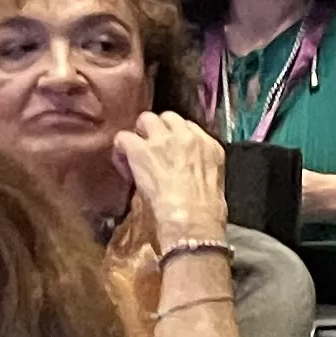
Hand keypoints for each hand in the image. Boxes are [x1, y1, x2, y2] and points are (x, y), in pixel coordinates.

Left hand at [113, 110, 230, 244]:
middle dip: (159, 130)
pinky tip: (123, 162)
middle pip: (169, 117)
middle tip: (152, 148)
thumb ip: (201, 170)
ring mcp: (164, 141)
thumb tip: (190, 176)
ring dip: (140, 133)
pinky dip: (121, 148)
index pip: (190, 128)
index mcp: (211, 147)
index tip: (171, 151)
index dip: (177, 138)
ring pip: (146, 119)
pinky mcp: (141, 150)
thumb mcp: (214, 184)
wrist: (192, 219)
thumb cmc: (206, 212)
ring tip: (136, 152)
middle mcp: (188, 137)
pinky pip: (124, 137)